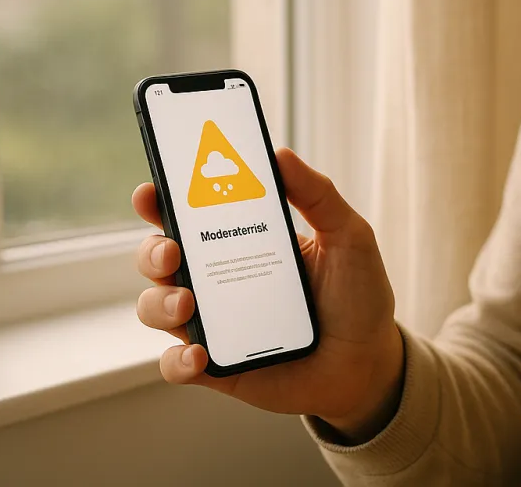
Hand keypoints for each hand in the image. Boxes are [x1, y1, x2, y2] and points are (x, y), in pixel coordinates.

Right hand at [133, 148, 403, 438]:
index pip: (191, 213)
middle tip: (173, 251)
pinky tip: (200, 355)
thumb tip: (280, 154)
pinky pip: (176, 364)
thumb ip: (317, 195)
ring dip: (161, 303)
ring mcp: (214, 322)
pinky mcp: (216, 366)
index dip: (162, 199)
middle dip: (153, 250)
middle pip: (160, 257)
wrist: (369, 361)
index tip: (151, 190)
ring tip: (189, 304)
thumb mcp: (348, 236)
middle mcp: (220, 278)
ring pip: (156, 307)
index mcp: (244, 240)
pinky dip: (178, 360)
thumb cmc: (358, 294)